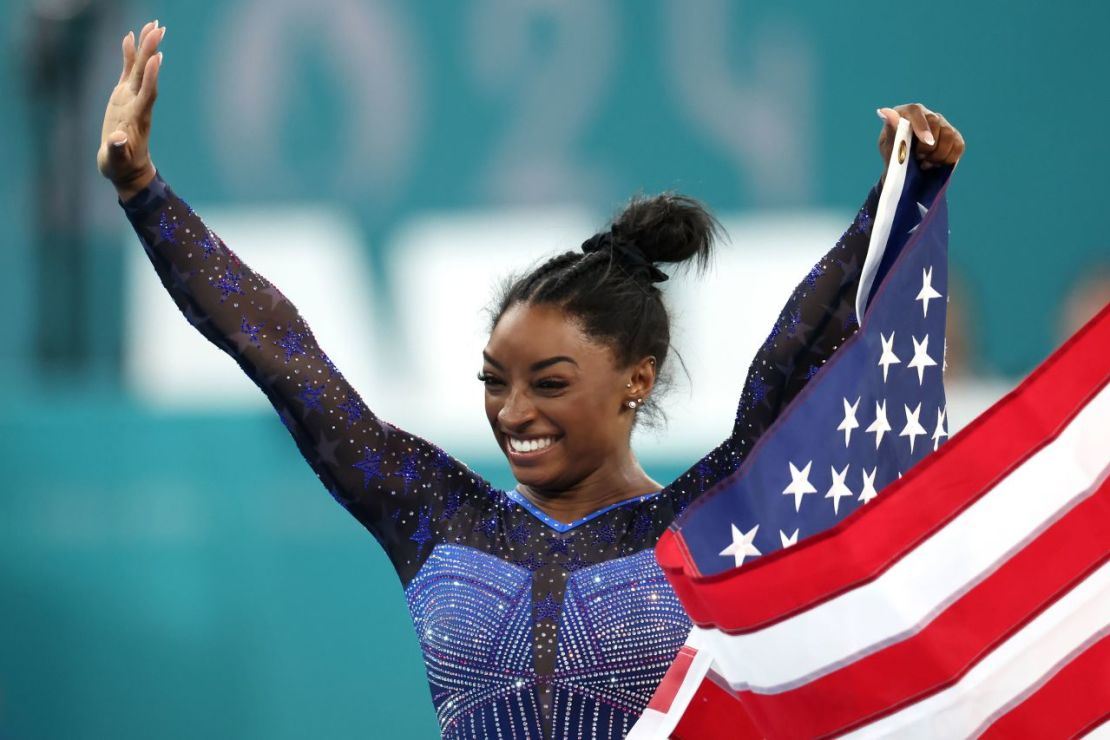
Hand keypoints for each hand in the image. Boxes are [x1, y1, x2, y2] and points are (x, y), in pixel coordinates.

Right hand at [97, 20, 165, 200]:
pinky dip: (129, 55)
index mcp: (137, 118)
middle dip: (152, 51)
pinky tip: (129, 38)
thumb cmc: (120, 166)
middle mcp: (138, 104)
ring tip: (151, 26)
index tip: (157, 57)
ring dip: (145, 48)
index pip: (147, 93)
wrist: (127, 169)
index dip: (151, 76)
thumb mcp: (116, 161)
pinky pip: (127, 72)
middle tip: (158, 28)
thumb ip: (117, 149)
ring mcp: (131, 99)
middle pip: (146, 74)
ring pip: (139, 69)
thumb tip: (117, 139)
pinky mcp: (123, 97)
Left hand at [877, 103, 964, 170]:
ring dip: (937, 154)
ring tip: (924, 163)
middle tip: (919, 158)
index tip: (927, 142)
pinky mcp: (954, 137)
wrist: (906, 170)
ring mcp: (942, 124)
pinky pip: (958, 146)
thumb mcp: (888, 146)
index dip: (922, 126)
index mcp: (906, 113)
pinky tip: (935, 163)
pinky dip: (948, 158)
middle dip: (928, 145)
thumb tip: (884, 112)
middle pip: (935, 122)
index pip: (916, 111)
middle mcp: (926, 115)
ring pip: (949, 135)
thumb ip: (890, 131)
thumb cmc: (894, 155)